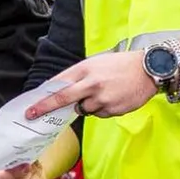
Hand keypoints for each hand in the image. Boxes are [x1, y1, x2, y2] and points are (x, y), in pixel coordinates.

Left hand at [38, 51, 157, 120]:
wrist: (149, 70)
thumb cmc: (121, 64)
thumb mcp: (96, 63)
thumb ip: (79, 76)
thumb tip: (60, 91)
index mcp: (86, 69)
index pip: (59, 85)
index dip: (44, 98)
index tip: (31, 108)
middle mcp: (92, 84)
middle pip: (63, 100)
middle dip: (46, 108)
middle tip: (33, 115)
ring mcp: (102, 98)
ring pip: (84, 110)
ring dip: (88, 105)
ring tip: (104, 93)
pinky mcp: (113, 109)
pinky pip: (100, 114)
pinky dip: (102, 109)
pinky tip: (114, 98)